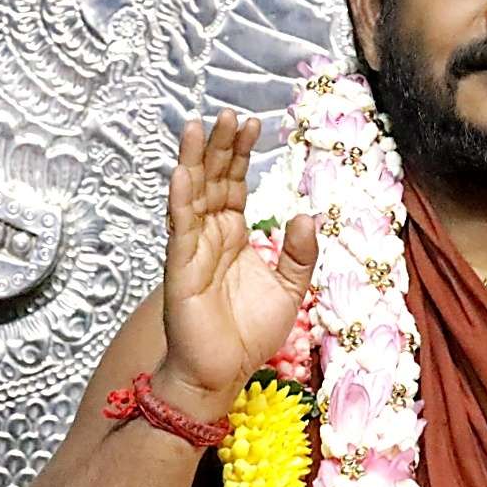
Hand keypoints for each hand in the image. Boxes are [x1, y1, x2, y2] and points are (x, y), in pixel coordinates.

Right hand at [155, 110, 316, 407]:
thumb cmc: (248, 334)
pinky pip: (180, 228)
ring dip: (193, 160)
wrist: (223, 373)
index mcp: (233, 237)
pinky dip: (180, 200)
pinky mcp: (180, 269)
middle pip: (212, 180)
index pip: (234, 185)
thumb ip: (300, 252)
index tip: (252, 124)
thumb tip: (306, 214)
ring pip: (191, 195)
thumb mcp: (290, 288)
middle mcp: (209, 236)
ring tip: (196, 126)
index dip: (241, 155)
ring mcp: (192, 250)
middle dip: (219, 146)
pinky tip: (182, 173)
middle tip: (227, 113)